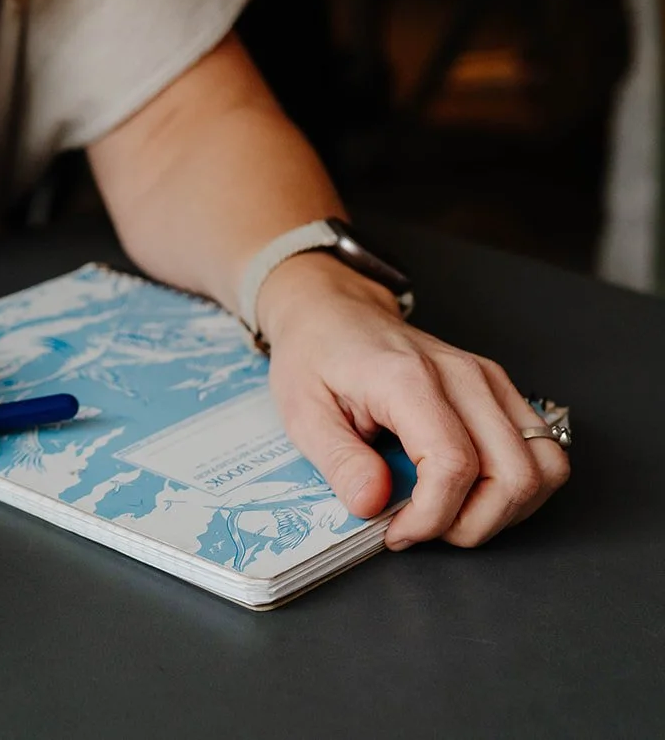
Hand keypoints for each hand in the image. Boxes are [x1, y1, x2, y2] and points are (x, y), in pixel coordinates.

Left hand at [256, 255, 569, 548]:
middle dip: (472, 524)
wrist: (333, 312)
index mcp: (408, 380)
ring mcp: (489, 381)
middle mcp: (462, 377)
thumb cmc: (316, 355)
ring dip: (504, 511)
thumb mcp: (301, 412)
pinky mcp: (499, 391)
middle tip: (422, 528)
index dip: (432, 517)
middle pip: (513, 475)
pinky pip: (542, 452)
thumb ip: (338, 461)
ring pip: (543, 467)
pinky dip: (518, 487)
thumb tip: (372, 505)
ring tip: (449, 513)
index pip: (453, 466)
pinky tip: (472, 493)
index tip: (396, 532)